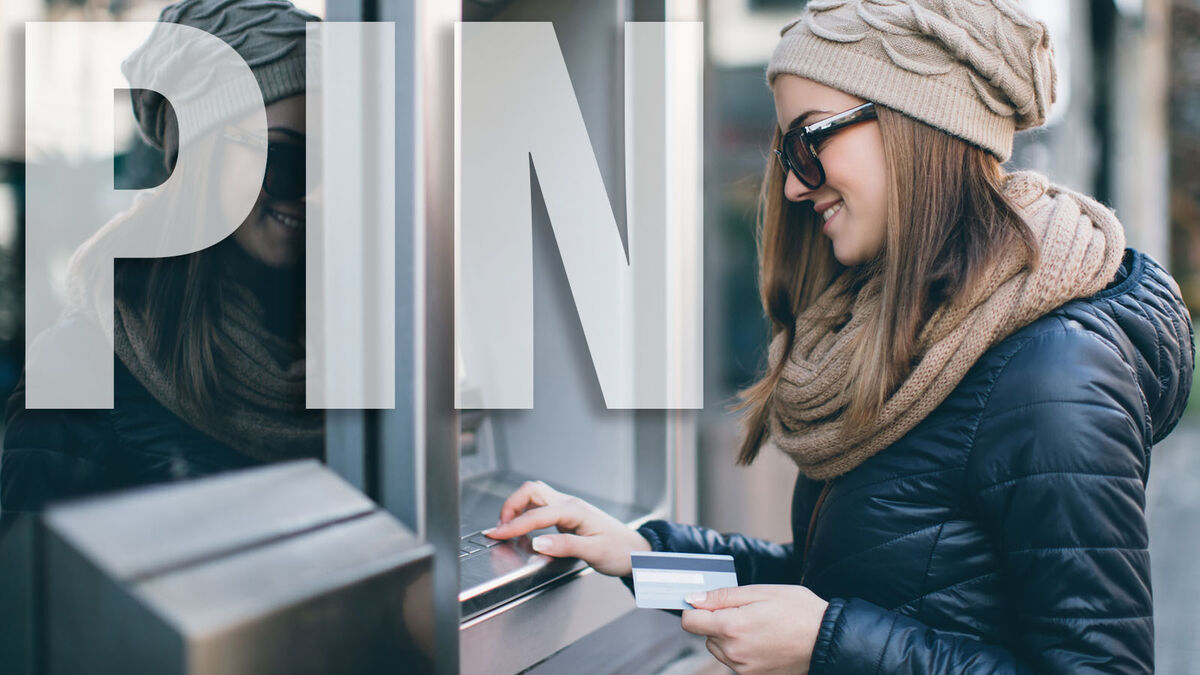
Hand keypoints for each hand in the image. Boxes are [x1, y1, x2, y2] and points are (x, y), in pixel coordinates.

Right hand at [485, 480, 650, 576]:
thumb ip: (565, 546)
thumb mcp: (594, 551)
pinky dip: (527, 514)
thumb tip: (537, 542)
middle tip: (500, 528)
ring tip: (507, 528)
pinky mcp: (568, 515)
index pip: (536, 515)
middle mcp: (570, 505)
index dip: (513, 525)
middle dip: (511, 506)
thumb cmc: (620, 551)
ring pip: (535, 496)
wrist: (637, 551)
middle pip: (531, 492)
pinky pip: (541, 507)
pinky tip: (524, 529)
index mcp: (574, 511)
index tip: (496, 534)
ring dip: (518, 508)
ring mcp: (569, 508)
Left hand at [680, 584, 828, 674]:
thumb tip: (694, 598)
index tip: (708, 602)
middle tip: (746, 611)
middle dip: (717, 621)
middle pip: (705, 634)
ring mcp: (743, 668)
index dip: (696, 608)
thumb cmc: (798, 611)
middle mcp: (734, 652)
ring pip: (718, 648)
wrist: (826, 639)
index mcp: (732, 627)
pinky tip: (761, 640)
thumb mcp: (760, 592)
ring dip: (728, 637)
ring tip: (757, 626)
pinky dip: (740, 650)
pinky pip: (734, 661)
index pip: (690, 622)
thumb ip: (723, 596)